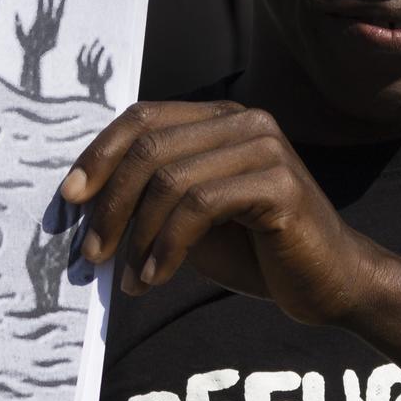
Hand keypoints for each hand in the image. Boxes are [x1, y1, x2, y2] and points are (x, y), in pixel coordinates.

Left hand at [62, 102, 389, 325]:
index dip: (100, 153)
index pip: (144, 117)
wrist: (330, 283)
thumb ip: (149, 201)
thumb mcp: (190, 221)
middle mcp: (244, 121)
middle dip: (110, 202)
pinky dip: (167, 246)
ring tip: (126, 277)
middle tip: (90, 252)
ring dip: (136, 234)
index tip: (69, 197)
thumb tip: (83, 205)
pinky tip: (155, 277)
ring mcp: (265, 148)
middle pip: (150, 146)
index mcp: (220, 119)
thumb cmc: (255, 252)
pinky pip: (200, 207)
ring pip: (170, 178)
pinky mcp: (279, 184)